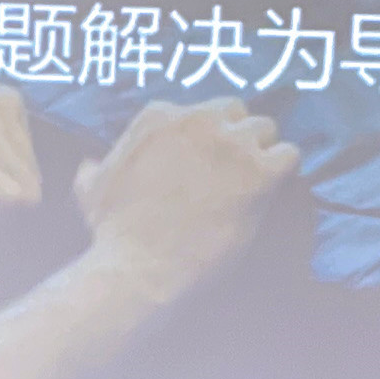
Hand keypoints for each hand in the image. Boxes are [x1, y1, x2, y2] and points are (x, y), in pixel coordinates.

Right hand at [74, 100, 299, 302]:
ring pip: (265, 129)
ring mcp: (232, 144)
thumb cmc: (114, 232)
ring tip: (250, 183)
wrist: (140, 267)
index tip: (201, 162)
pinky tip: (267, 193)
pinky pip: (290, 155)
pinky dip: (283, 172)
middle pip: (236, 112)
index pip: (198, 111)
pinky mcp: (260, 172)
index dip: (204, 138)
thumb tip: (89, 164)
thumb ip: (93, 168)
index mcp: (158, 116)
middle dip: (235, 136)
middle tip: (229, 170)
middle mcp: (198, 120)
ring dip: (261, 153)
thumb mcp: (89, 189)